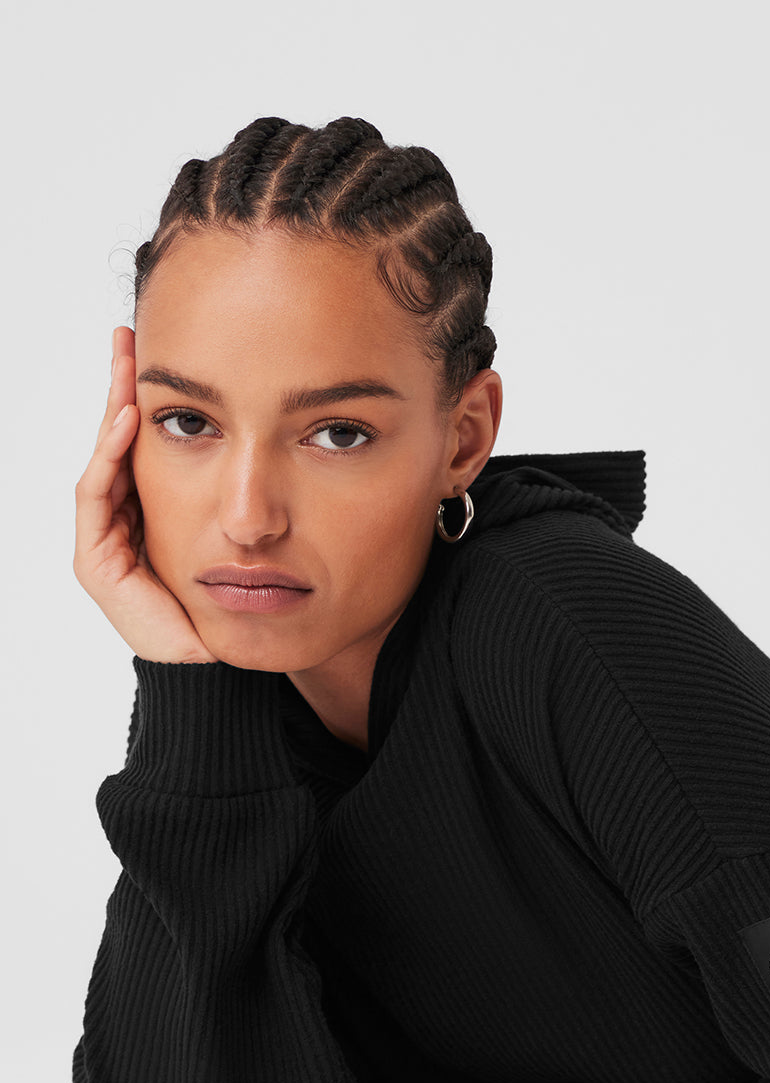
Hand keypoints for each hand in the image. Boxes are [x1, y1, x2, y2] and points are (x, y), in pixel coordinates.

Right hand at [73, 326, 218, 664]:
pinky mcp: (97, 561)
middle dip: (120, 389)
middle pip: (117, 444)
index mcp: (153, 516)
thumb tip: (277, 447)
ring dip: (113, 410)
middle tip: (126, 338)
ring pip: (105, 461)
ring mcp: (106, 541)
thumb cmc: (230, 608)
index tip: (156, 352)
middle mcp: (125, 525)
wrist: (211, 662)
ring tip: (125, 365)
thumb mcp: (243, 540)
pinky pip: (99, 494)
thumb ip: (242, 502)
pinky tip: (130, 418)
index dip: (145, 400)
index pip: (142, 447)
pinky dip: (112, 454)